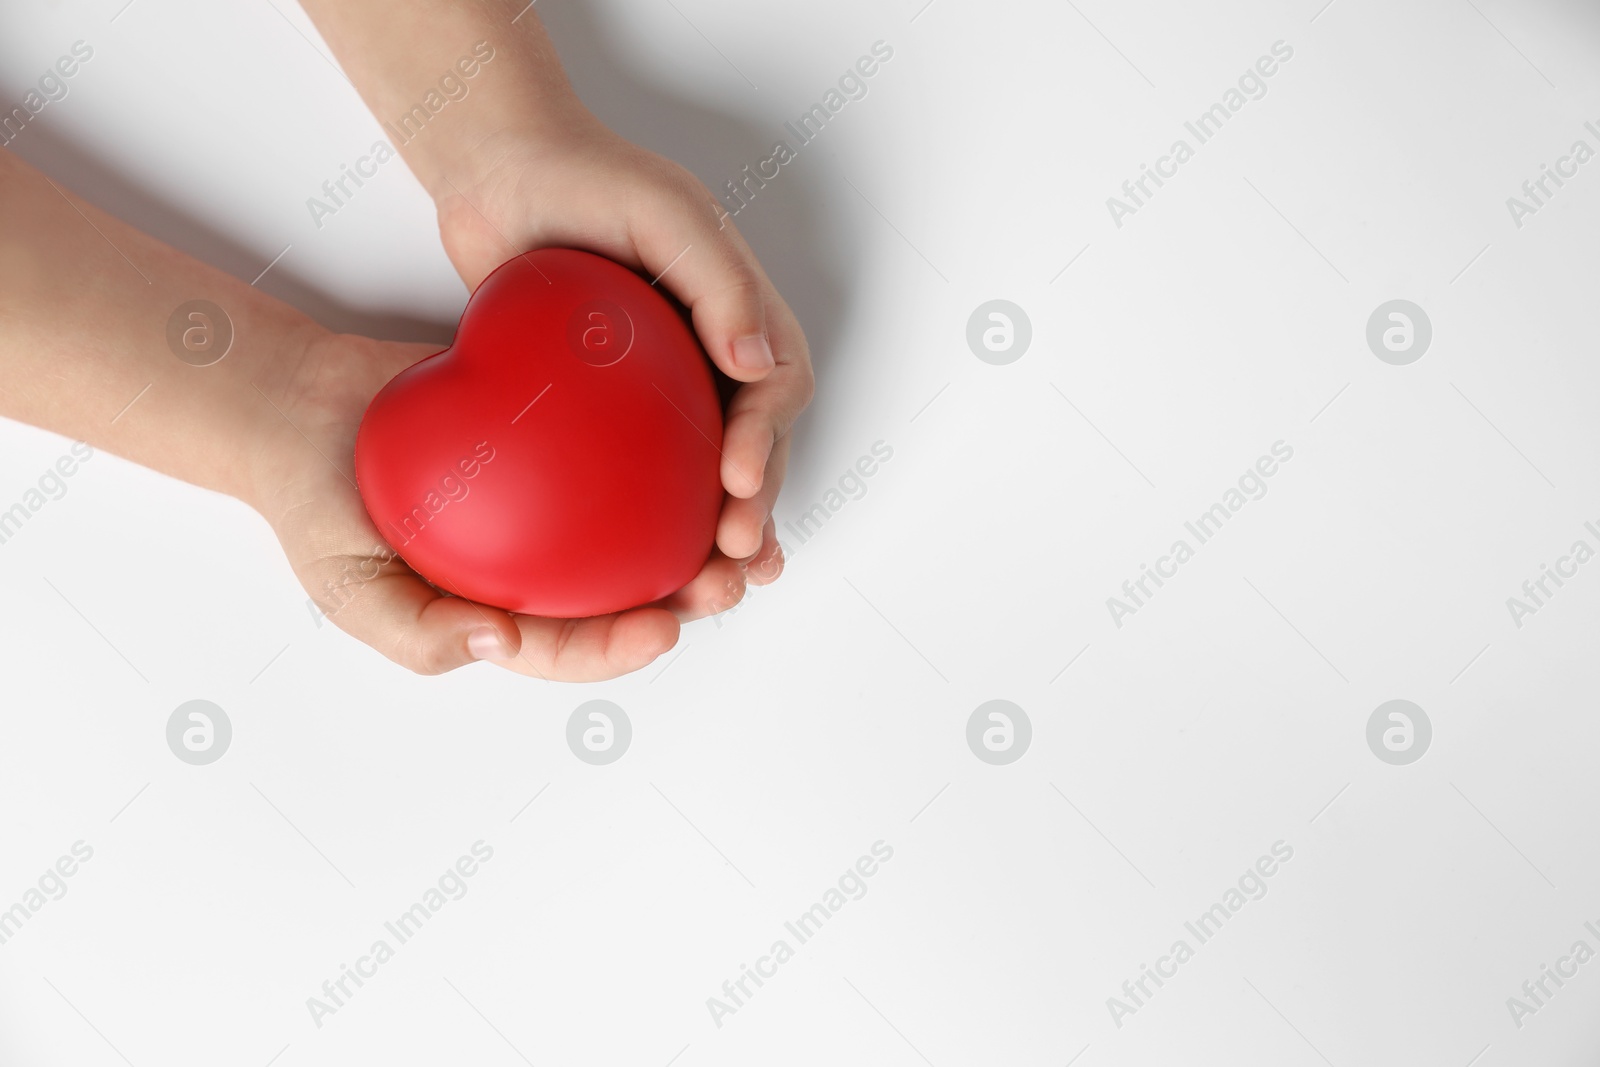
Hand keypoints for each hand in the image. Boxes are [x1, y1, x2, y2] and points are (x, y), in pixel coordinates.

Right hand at [248, 331, 747, 678]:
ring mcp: (551, 500)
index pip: (570, 647)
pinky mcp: (558, 435)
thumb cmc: (316, 507)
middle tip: (731, 575)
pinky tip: (704, 438)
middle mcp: (534, 565)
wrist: (301, 408)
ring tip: (741, 520)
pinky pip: (620, 449)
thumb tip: (499, 644)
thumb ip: (415, 632)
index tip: (662, 626)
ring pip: (638, 524)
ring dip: (696, 530)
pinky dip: (666, 452)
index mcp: (497, 615)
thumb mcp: (348, 588)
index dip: (621, 648)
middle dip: (689, 594)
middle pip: (625, 591)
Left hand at [431, 109, 813, 596]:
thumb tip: (762, 366)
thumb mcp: (668, 213)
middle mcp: (711, 357)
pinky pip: (641, 473)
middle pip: (752, 447)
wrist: (497, 173)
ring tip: (713, 588)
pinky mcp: (610, 412)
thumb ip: (723, 282)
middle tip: (735, 558)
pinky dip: (652, 523)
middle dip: (754, 509)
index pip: (776, 392)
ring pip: (703, 473)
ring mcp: (662, 388)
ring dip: (716, 531)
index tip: (736, 484)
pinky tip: (643, 570)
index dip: (766, 444)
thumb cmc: (585, 175)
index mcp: (740, 315)